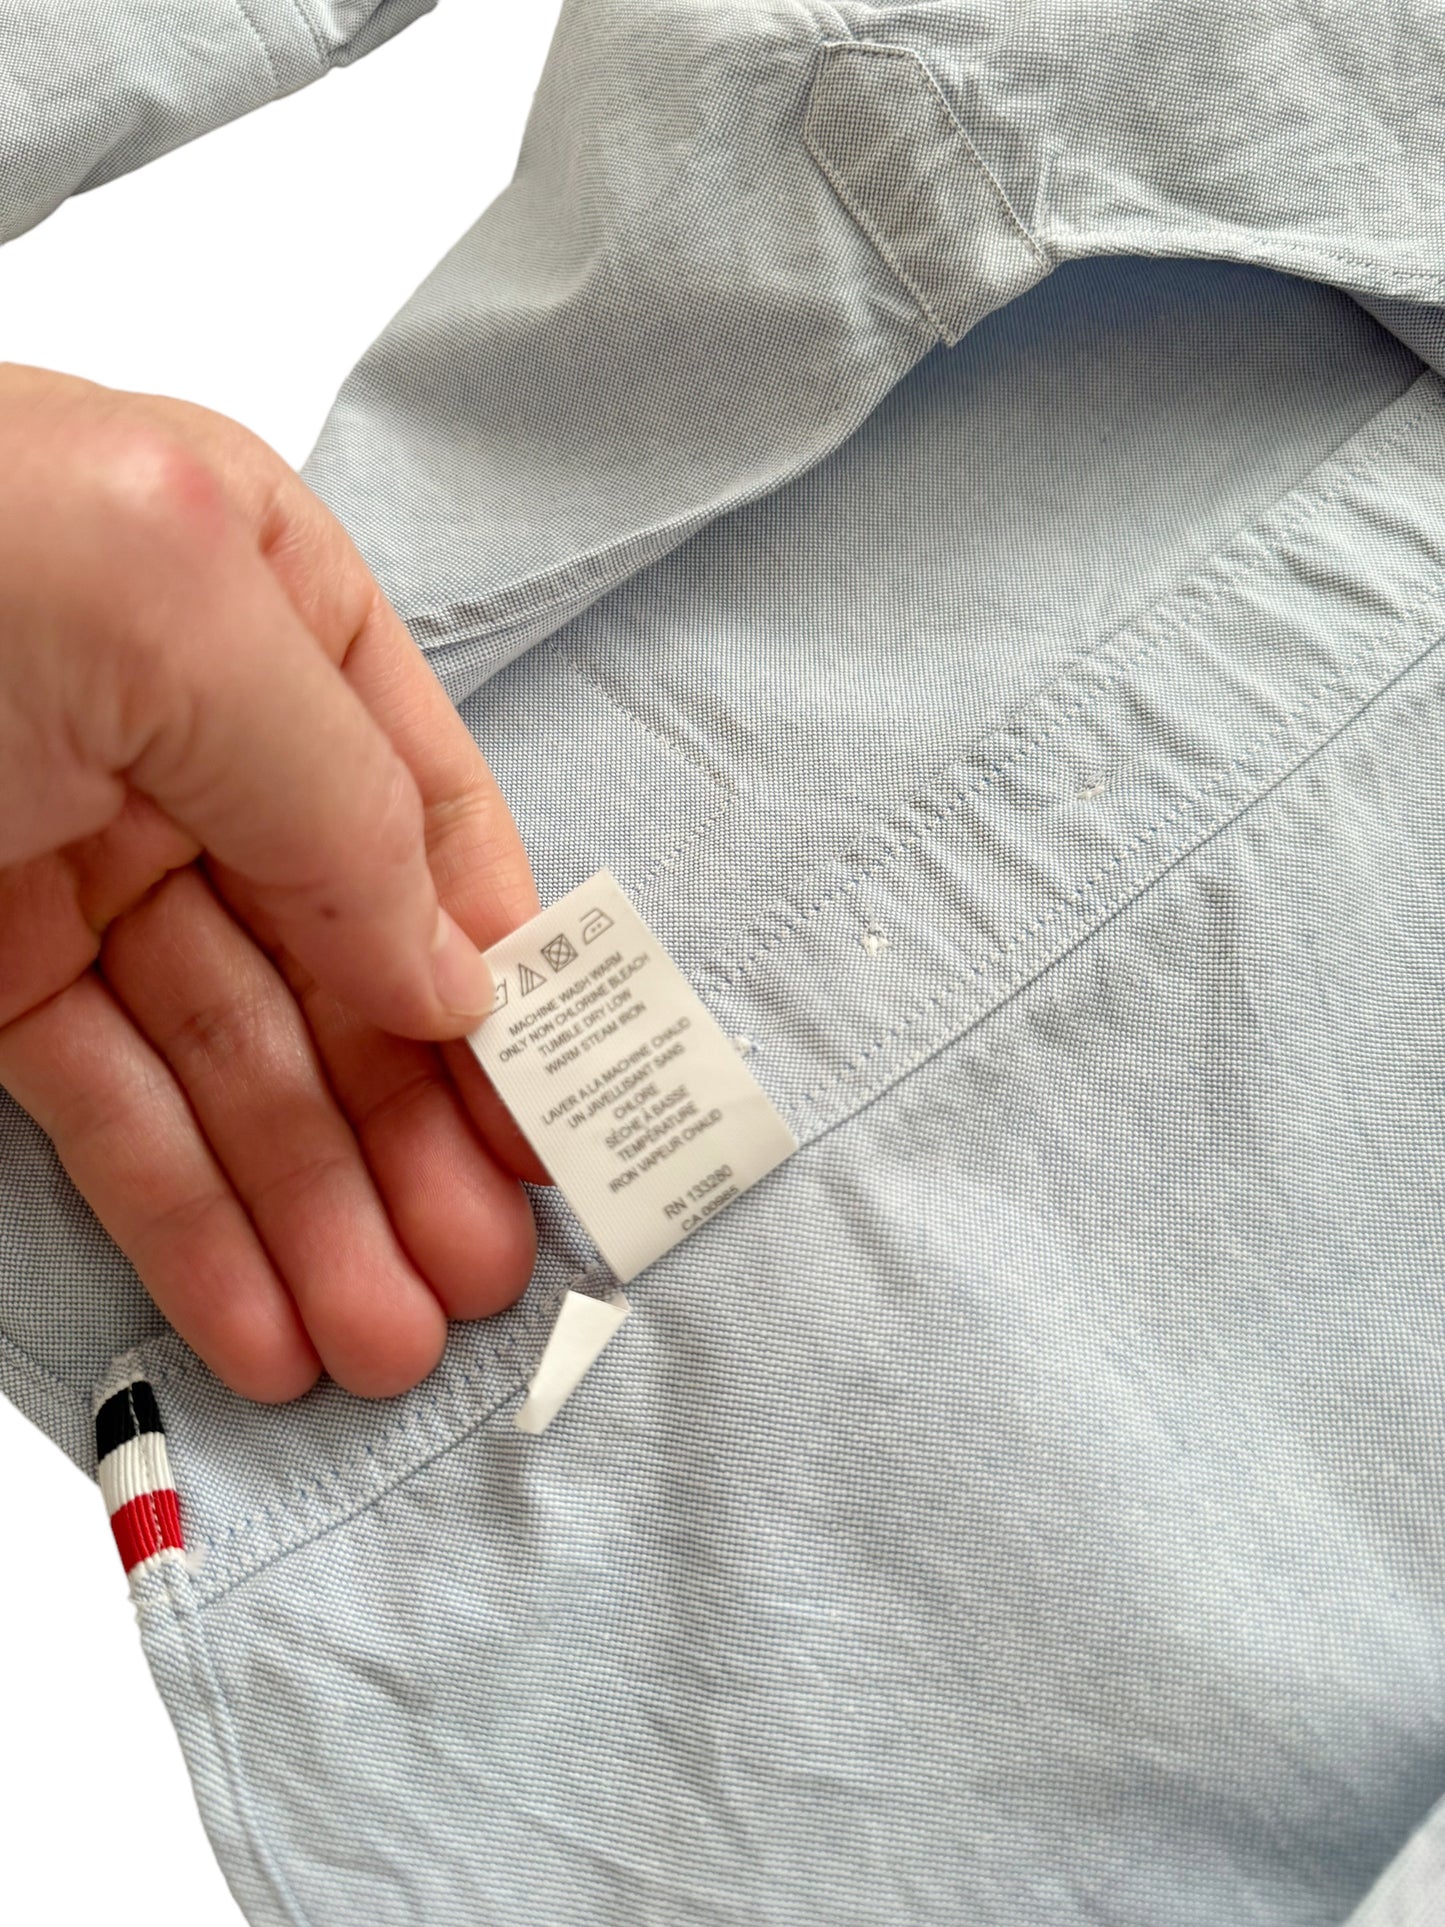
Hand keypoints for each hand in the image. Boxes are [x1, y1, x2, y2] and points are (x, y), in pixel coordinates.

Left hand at [0, 365, 547, 1401]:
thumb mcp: (182, 606)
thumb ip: (348, 800)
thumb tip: (459, 984)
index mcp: (271, 614)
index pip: (430, 815)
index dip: (505, 971)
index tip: (557, 1114)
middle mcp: (198, 742)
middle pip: (346, 969)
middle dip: (418, 1132)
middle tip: (483, 1279)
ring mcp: (86, 861)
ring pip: (235, 1063)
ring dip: (315, 1210)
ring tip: (388, 1339)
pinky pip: (106, 1105)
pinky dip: (183, 1218)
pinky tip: (258, 1318)